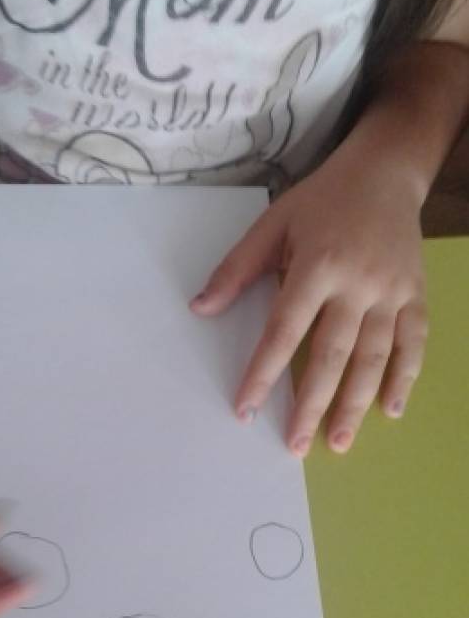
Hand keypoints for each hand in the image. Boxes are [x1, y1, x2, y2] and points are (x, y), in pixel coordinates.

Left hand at [191, 146, 428, 455]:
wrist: (386, 172)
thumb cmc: (322, 200)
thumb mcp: (273, 224)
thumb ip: (237, 270)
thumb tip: (201, 309)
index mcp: (317, 265)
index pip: (285, 331)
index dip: (264, 373)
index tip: (246, 409)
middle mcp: (357, 283)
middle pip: (332, 355)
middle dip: (312, 405)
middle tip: (296, 445)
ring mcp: (391, 291)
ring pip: (374, 357)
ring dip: (356, 404)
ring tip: (338, 442)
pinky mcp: (415, 294)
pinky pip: (413, 343)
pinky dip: (404, 378)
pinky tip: (390, 410)